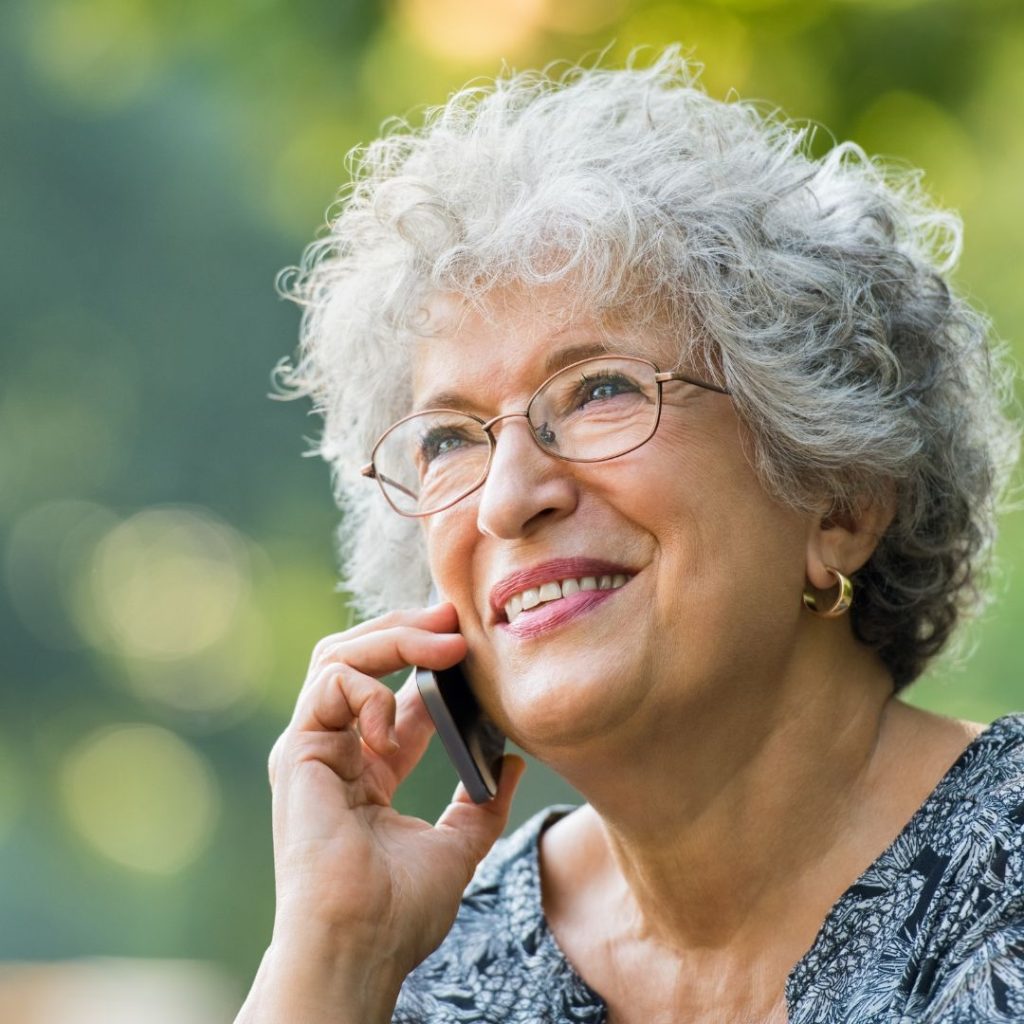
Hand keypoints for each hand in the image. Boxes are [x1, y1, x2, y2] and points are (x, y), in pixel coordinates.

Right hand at [265, 602, 525, 992]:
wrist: (359, 945)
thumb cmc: (398, 911)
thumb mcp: (457, 847)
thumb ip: (481, 804)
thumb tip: (512, 762)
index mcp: (368, 770)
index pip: (396, 693)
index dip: (431, 661)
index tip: (472, 644)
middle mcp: (336, 750)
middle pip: (360, 659)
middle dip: (408, 630)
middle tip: (455, 618)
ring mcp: (312, 747)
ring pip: (339, 656)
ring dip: (395, 638)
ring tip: (444, 642)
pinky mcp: (298, 749)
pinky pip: (330, 683)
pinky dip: (370, 689)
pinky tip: (395, 727)